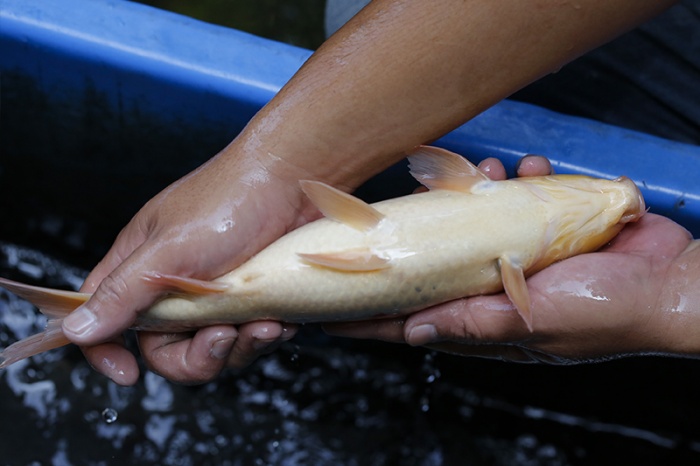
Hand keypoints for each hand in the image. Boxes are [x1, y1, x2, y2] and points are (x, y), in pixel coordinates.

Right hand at [62, 146, 317, 384]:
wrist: (297, 179)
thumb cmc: (230, 200)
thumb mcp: (170, 249)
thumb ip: (123, 292)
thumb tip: (77, 330)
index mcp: (141, 269)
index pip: (106, 320)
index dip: (108, 352)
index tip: (128, 375)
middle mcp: (175, 286)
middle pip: (168, 349)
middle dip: (198, 356)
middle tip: (223, 337)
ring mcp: (217, 294)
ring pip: (216, 348)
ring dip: (241, 345)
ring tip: (264, 324)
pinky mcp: (252, 297)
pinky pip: (251, 336)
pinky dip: (265, 334)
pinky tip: (280, 318)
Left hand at [324, 157, 696, 362]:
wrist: (670, 280)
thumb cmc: (607, 312)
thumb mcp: (534, 324)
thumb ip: (473, 324)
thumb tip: (413, 333)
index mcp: (482, 321)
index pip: (407, 321)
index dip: (365, 319)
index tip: (322, 311)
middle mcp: (488, 290)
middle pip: (429, 264)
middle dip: (414, 234)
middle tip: (400, 204)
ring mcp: (511, 257)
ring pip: (465, 223)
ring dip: (472, 193)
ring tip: (486, 171)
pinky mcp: (538, 229)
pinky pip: (510, 200)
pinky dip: (516, 183)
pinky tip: (530, 171)